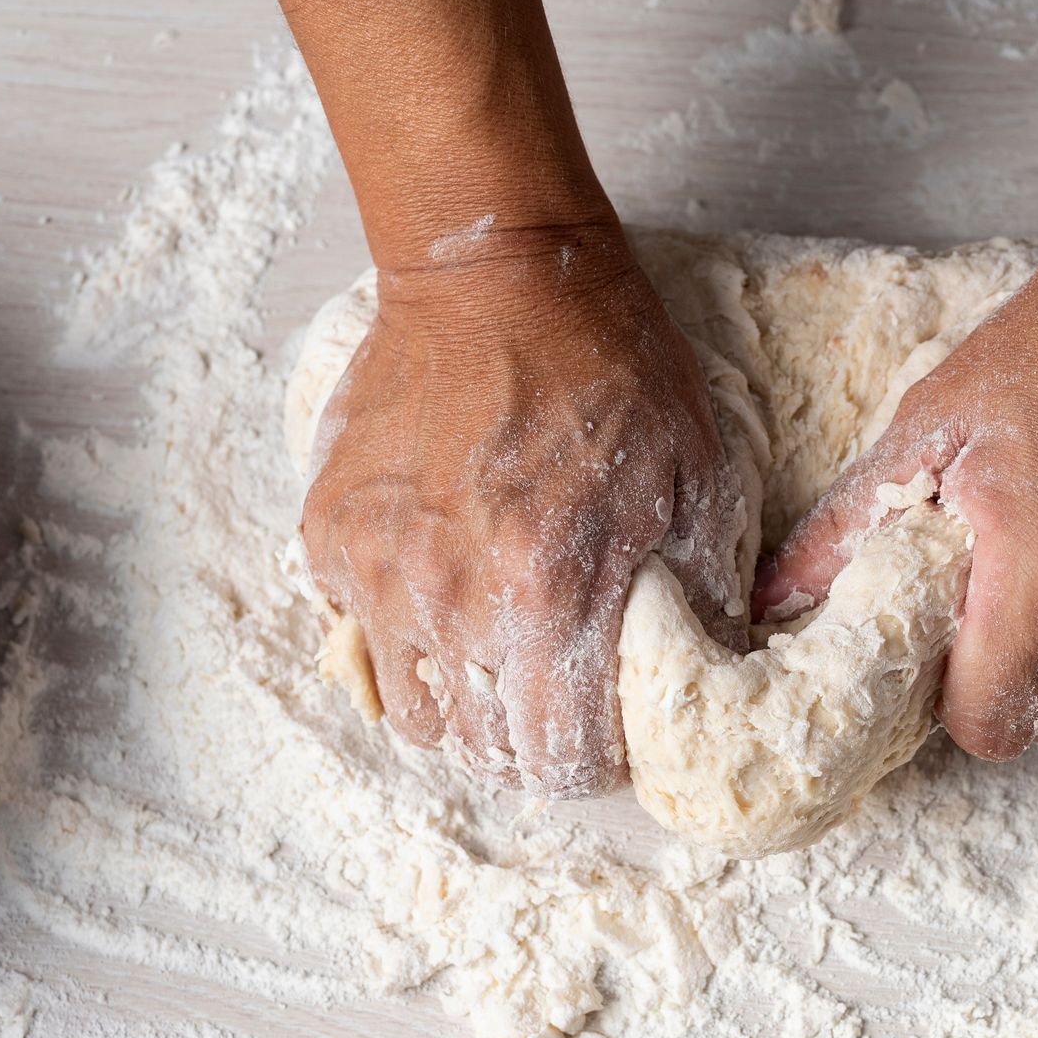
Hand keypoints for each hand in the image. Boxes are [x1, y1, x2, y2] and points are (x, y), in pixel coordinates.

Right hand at [301, 227, 743, 795]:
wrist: (498, 274)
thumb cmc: (610, 369)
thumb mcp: (698, 479)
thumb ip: (704, 598)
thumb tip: (708, 680)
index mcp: (547, 594)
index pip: (560, 758)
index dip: (595, 764)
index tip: (610, 736)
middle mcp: (447, 599)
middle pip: (482, 750)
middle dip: (531, 746)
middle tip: (560, 706)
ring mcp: (375, 570)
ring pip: (413, 712)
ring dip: (464, 708)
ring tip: (502, 665)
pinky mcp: (329, 536)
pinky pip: (361, 637)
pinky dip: (405, 641)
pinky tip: (449, 596)